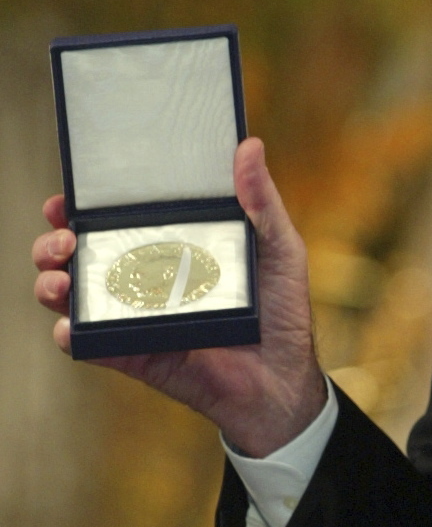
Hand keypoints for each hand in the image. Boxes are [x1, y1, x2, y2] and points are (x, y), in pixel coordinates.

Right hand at [33, 137, 325, 456]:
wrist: (284, 379)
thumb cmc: (282, 310)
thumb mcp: (279, 248)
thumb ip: (262, 202)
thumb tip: (250, 147)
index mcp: (170, 244)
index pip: (115, 218)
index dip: (83, 205)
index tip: (68, 197)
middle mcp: (144, 277)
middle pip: (79, 253)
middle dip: (55, 241)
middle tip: (67, 239)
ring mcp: (135, 316)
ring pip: (72, 294)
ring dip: (51, 282)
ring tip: (62, 279)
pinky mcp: (134, 353)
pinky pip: (89, 344)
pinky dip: (71, 334)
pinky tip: (71, 325)